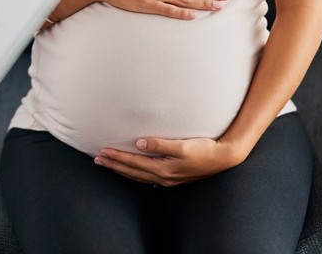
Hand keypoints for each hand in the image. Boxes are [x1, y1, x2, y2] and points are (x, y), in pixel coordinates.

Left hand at [94, 137, 243, 186]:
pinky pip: (146, 177)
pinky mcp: (172, 177)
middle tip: (98, 159)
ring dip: (121, 169)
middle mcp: (163, 177)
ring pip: (138, 176)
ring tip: (108, 163)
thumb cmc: (204, 149)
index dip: (117, 157)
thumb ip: (160, 144)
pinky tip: (130, 169)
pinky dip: (134, 172)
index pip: (133, 163)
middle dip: (114, 165)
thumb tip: (139, 143)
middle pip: (132, 172)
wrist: (224, 158)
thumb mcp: (182, 145)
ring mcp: (168, 179)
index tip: (103, 151)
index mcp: (163, 169)